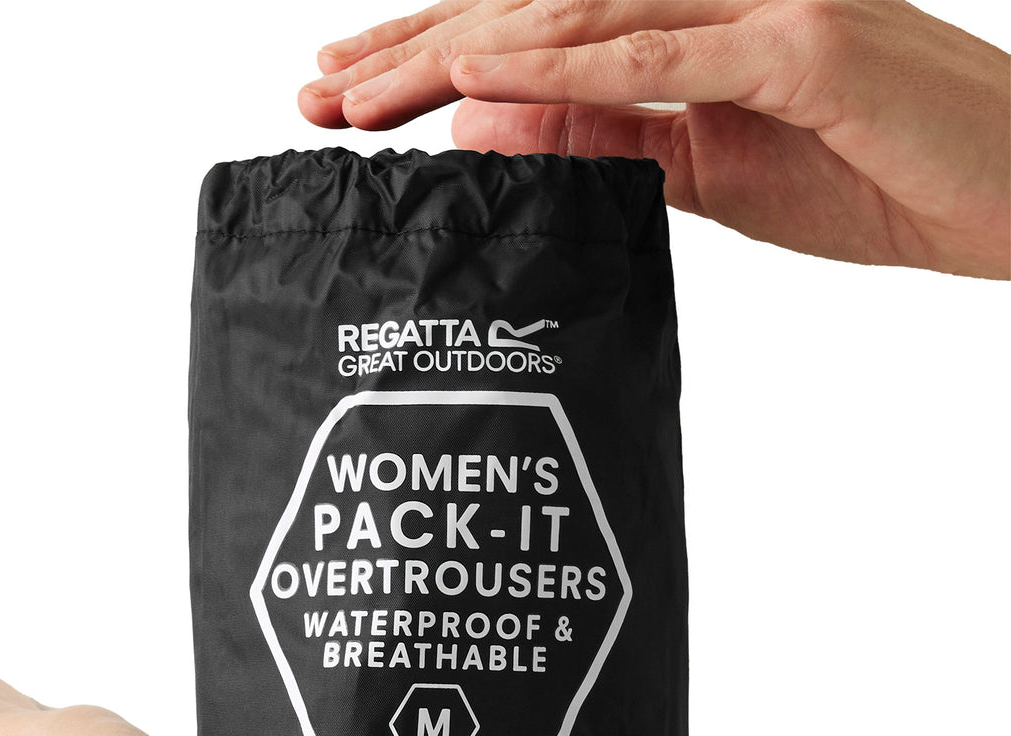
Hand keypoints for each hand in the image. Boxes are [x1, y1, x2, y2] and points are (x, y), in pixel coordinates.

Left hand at [300, 0, 1010, 277]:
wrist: (1006, 192)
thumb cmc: (875, 174)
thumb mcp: (713, 172)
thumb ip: (611, 143)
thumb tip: (495, 133)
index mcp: (687, 15)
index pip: (535, 25)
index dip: (435, 53)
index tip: (348, 91)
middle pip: (531, 6)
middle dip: (413, 50)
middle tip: (317, 92)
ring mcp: (760, 0)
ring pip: (574, 15)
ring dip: (459, 54)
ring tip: (364, 94)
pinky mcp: (804, 42)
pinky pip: (659, 56)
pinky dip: (563, 68)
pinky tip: (477, 81)